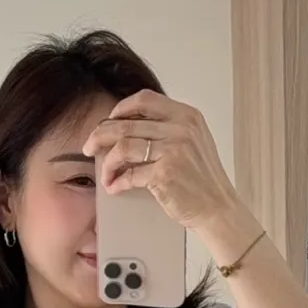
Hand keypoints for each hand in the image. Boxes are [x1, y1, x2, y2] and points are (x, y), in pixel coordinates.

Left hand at [81, 89, 243, 239]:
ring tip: (104, 174)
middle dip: (100, 135)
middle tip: (89, 147)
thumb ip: (169, 128)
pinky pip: (130, 174)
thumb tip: (128, 127)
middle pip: (126, 123)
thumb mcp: (193, 141)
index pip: (145, 99)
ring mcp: (173, 150)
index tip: (108, 121)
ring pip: (123, 147)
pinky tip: (115, 187)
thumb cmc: (203, 179)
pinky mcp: (164, 174)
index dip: (121, 108)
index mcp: (186, 116)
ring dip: (107, 162)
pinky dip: (118, 181)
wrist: (218, 208)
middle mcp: (180, 128)